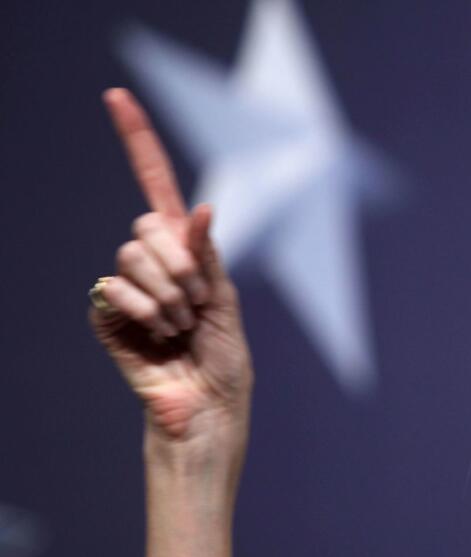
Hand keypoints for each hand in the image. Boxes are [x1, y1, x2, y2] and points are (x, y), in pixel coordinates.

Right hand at [90, 89, 251, 455]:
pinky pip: (112, 287)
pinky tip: (157, 336)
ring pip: (132, 255)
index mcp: (187, 252)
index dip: (138, 142)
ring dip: (167, 294)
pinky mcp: (106, 314)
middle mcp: (153, 262)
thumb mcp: (227, 301)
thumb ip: (208, 256)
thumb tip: (204, 208)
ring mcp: (127, 286)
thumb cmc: (224, 360)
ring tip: (179, 325)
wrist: (206, 407)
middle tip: (196, 303)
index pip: (156, 186)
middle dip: (181, 264)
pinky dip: (144, 311)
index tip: (117, 96)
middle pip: (147, 223)